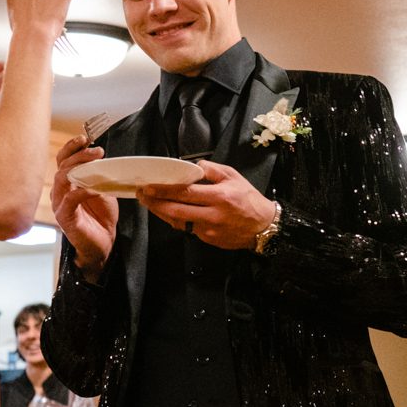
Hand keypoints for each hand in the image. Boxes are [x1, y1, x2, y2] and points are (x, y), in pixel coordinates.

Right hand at [52, 132, 117, 277]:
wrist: (104, 243)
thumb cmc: (102, 217)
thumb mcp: (103, 190)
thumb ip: (99, 175)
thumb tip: (104, 158)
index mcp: (67, 183)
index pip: (63, 159)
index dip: (72, 147)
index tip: (85, 137)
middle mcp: (60, 191)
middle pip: (62, 166)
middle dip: (79, 154)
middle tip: (97, 150)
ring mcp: (60, 204)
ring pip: (62, 179)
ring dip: (79, 167)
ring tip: (97, 162)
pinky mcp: (64, 217)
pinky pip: (69, 199)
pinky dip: (82, 191)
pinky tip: (95, 188)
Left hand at [139, 161, 275, 250]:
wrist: (264, 227)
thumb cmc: (250, 200)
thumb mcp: (234, 177)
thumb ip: (212, 170)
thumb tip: (192, 166)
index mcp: (219, 197)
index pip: (185, 192)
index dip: (164, 190)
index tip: (149, 186)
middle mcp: (212, 214)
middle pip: (176, 209)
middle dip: (155, 203)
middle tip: (142, 195)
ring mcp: (209, 229)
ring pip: (178, 221)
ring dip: (161, 212)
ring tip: (150, 203)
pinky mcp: (208, 239)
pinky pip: (187, 228)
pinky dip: (176, 220)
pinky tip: (168, 212)